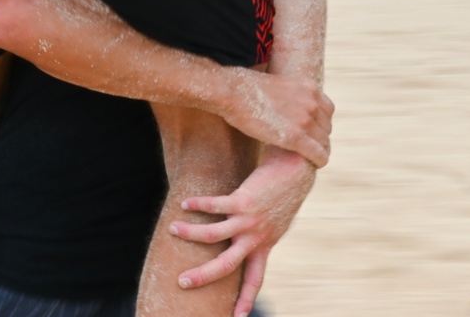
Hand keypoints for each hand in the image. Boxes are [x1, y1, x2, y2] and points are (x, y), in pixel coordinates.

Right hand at [169, 147, 315, 316]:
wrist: (297, 169)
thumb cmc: (284, 194)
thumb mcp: (276, 222)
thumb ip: (262, 235)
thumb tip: (246, 240)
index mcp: (265, 245)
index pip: (255, 279)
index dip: (245, 300)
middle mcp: (256, 237)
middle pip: (227, 265)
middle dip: (203, 276)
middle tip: (182, 282)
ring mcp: (250, 219)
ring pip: (214, 235)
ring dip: (191, 233)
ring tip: (172, 229)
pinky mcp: (244, 199)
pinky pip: (216, 205)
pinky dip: (198, 205)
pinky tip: (185, 203)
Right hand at [223, 70, 333, 167]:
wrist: (233, 92)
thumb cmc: (248, 89)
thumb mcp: (280, 85)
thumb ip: (293, 95)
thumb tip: (291, 106)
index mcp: (310, 87)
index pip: (328, 111)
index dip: (320, 123)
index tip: (312, 132)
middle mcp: (312, 102)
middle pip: (326, 127)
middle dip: (319, 137)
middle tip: (308, 147)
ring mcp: (305, 120)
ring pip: (324, 142)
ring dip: (319, 150)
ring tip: (310, 156)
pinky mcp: (295, 137)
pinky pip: (317, 153)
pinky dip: (320, 160)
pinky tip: (316, 164)